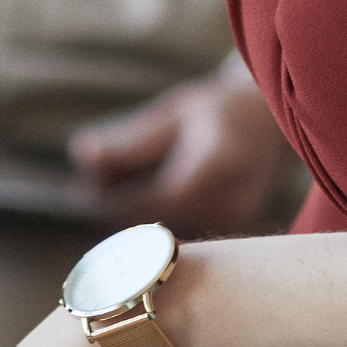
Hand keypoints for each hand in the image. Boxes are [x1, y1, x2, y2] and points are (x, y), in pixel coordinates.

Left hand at [68, 73, 290, 236]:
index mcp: (216, 165)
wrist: (269, 119)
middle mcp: (231, 200)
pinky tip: (142, 201)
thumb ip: (129, 140)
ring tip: (110, 191)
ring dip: (134, 223)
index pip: (151, 204)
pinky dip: (157, 223)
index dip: (110, 206)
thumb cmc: (217, 108)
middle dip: (117, 216)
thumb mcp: (172, 113)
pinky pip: (184, 236)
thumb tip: (80, 156)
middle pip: (156, 226)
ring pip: (167, 237)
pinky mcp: (234, 232)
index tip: (76, 198)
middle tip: (85, 194)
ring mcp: (236, 221)